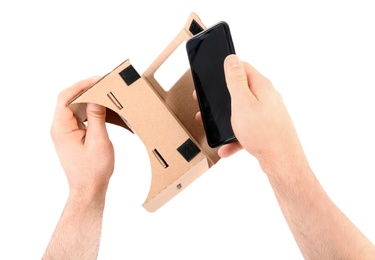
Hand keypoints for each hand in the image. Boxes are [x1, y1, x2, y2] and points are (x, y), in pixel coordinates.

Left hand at [50, 77, 113, 198]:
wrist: (88, 189)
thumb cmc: (93, 170)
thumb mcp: (98, 141)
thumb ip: (96, 117)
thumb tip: (96, 96)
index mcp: (61, 128)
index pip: (65, 97)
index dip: (81, 85)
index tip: (97, 80)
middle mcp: (60, 128)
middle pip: (69, 100)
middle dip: (87, 90)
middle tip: (105, 85)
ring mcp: (65, 132)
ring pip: (75, 108)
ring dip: (90, 100)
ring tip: (106, 95)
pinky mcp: (73, 136)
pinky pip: (80, 117)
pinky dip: (91, 111)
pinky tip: (104, 111)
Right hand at [195, 55, 301, 169]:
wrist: (281, 162)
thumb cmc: (263, 133)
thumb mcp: (242, 103)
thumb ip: (236, 81)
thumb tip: (232, 59)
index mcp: (261, 86)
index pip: (243, 67)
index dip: (227, 69)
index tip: (213, 76)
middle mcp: (266, 98)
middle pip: (241, 91)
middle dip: (223, 98)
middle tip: (209, 104)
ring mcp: (267, 114)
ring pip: (242, 112)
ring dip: (227, 120)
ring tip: (215, 128)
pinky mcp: (265, 129)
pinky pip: (246, 130)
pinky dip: (235, 137)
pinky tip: (226, 147)